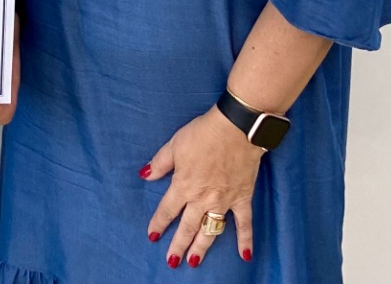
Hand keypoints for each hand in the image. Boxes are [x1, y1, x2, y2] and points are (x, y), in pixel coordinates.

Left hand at [142, 106, 260, 268]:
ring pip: (210, 230)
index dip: (159, 223)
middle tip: (172, 261)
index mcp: (183, 185)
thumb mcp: (175, 144)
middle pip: (187, 226)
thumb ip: (160, 163)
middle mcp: (202, 198)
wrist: (235, 129)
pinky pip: (244, 224)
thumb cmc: (202, 133)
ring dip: (202, 247)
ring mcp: (223, 201)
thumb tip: (145, 175)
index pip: (167, 210)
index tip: (152, 236)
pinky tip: (245, 256)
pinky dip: (245, 240)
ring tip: (194, 261)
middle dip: (178, 245)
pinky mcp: (242, 198)